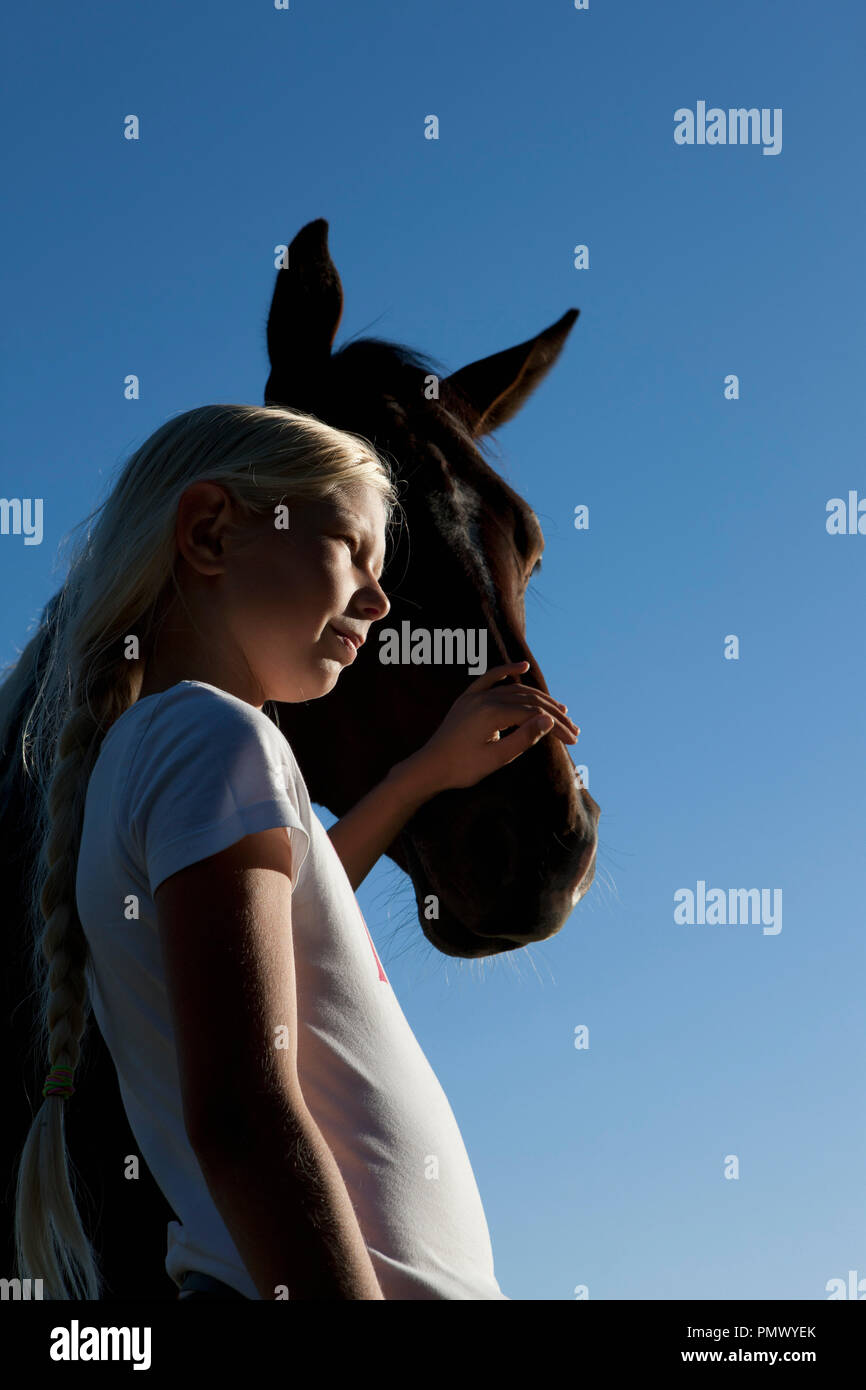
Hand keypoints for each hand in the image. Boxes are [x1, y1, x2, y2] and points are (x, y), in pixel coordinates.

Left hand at [399, 661, 579, 794]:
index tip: (573, 740)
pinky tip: (522, 667)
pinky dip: (507, 671)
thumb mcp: (496, 758)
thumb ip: (523, 738)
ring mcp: (474, 696)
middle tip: (574, 729)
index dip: (557, 726)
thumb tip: (549, 720)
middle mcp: (484, 698)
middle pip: (529, 700)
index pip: (534, 715)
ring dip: (539, 699)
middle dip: (554, 714)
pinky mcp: (468, 698)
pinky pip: (490, 678)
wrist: (429, 768)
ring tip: (561, 710)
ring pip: (515, 691)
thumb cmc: (462, 768)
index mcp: (491, 713)